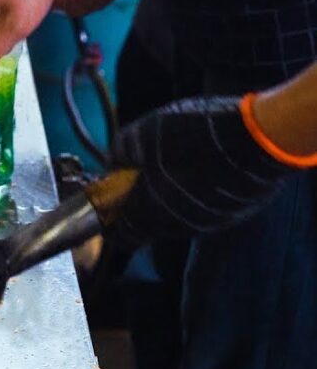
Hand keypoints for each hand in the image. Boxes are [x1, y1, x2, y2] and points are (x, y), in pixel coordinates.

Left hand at [109, 97, 297, 242]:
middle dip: (141, 201)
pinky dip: (195, 194)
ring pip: (177, 216)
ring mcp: (209, 223)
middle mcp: (178, 226)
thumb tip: (113, 161)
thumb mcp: (145, 133)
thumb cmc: (196, 136)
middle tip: (141, 172)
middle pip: (149, 223)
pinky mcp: (234, 215)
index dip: (109, 219)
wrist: (261, 139)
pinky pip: (203, 209)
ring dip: (169, 197)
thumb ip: (122, 150)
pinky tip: (202, 168)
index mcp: (151, 212)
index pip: (121, 235)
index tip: (107, 200)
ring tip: (174, 164)